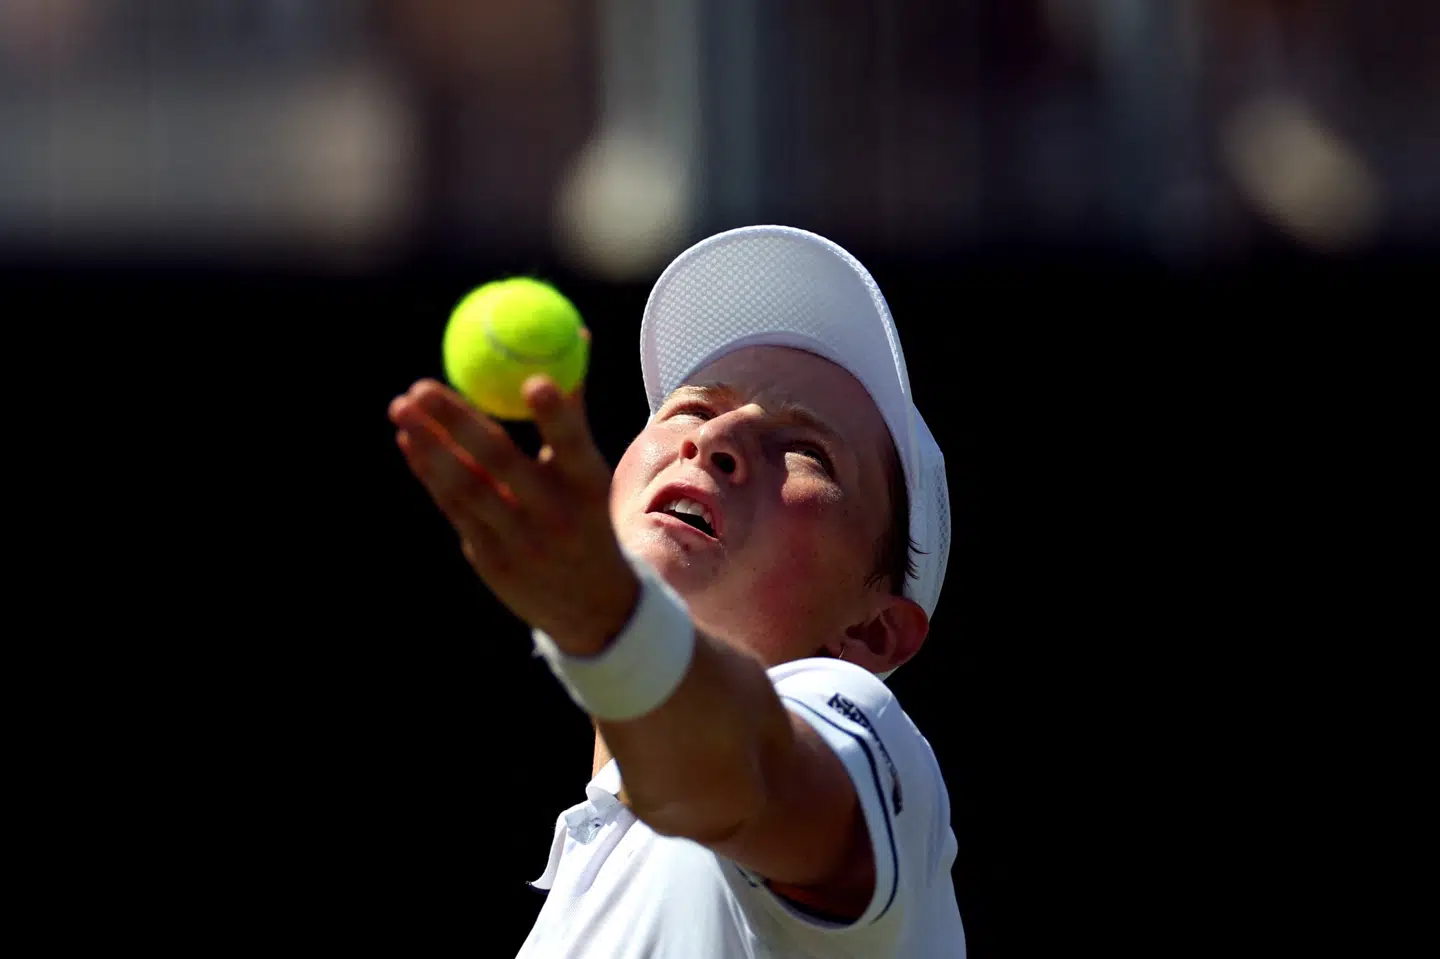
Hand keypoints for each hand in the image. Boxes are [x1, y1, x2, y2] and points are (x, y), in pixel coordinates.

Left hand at [388, 375, 639, 654]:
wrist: (592, 604)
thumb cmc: (586, 515)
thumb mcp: (589, 473)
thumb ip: (572, 411)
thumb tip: (573, 337)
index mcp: (589, 485)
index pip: (573, 444)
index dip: (556, 415)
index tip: (533, 381)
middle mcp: (555, 514)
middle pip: (500, 462)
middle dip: (456, 421)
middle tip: (422, 385)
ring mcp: (520, 540)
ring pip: (467, 486)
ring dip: (429, 445)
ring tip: (401, 407)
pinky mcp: (491, 560)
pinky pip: (454, 507)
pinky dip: (430, 472)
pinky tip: (410, 441)